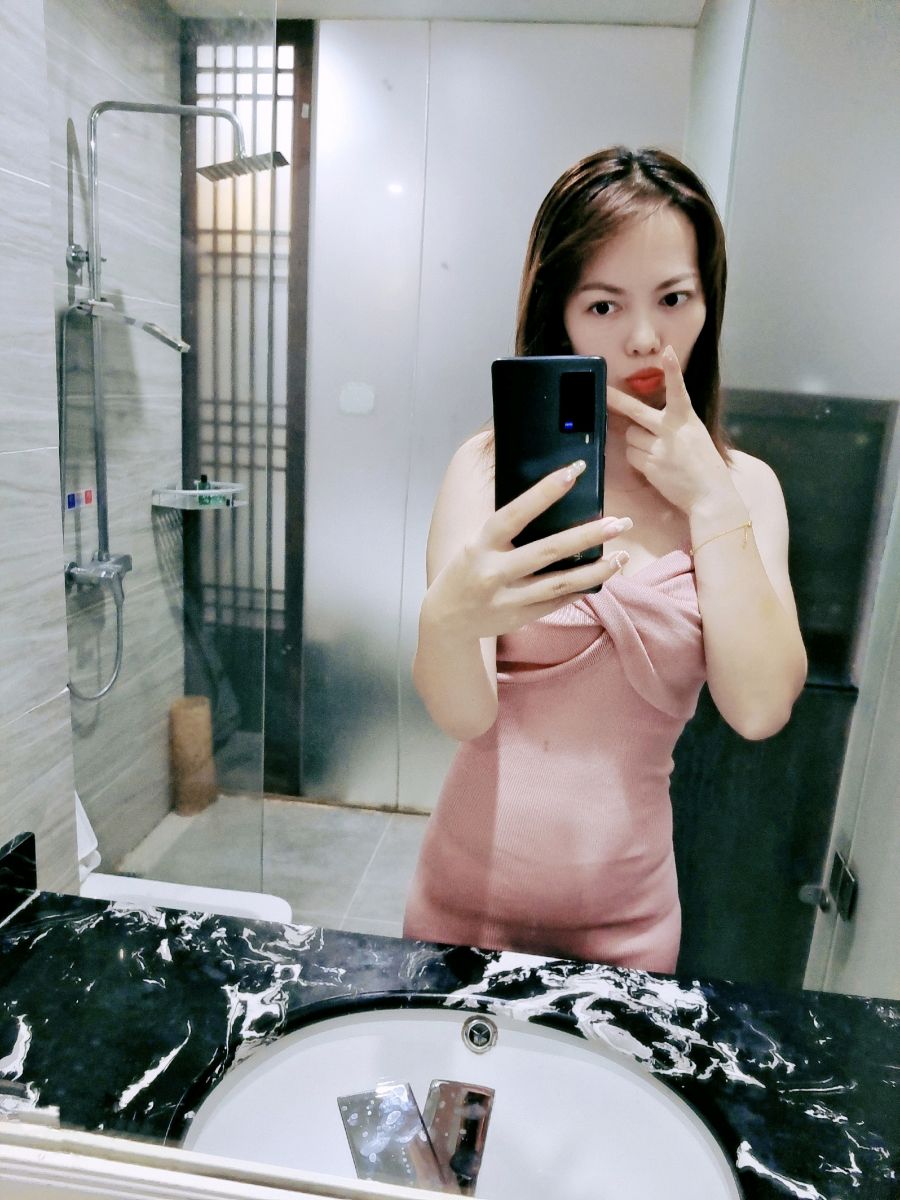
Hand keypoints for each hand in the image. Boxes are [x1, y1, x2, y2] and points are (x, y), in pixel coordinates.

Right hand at [426, 463, 631, 639]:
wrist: (447, 619)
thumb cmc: (466, 569)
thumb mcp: (475, 542)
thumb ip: (505, 526)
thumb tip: (547, 495)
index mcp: (480, 545)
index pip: (515, 514)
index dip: (544, 492)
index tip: (574, 471)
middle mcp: (494, 572)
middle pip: (548, 551)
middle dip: (588, 535)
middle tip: (619, 522)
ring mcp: (509, 598)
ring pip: (561, 583)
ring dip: (596, 569)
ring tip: (622, 555)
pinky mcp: (521, 616)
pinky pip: (559, 600)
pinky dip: (583, 587)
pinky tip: (604, 574)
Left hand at [608, 346, 733, 513]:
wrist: (710, 494)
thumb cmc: (703, 464)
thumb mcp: (694, 435)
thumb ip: (673, 423)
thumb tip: (639, 420)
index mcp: (687, 419)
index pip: (679, 391)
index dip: (672, 371)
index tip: (667, 352)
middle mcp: (672, 430)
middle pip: (636, 411)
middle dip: (616, 400)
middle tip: (602, 390)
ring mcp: (660, 448)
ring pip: (630, 436)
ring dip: (635, 441)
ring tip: (654, 452)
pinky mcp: (650, 466)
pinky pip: (631, 455)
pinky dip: (637, 459)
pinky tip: (653, 466)